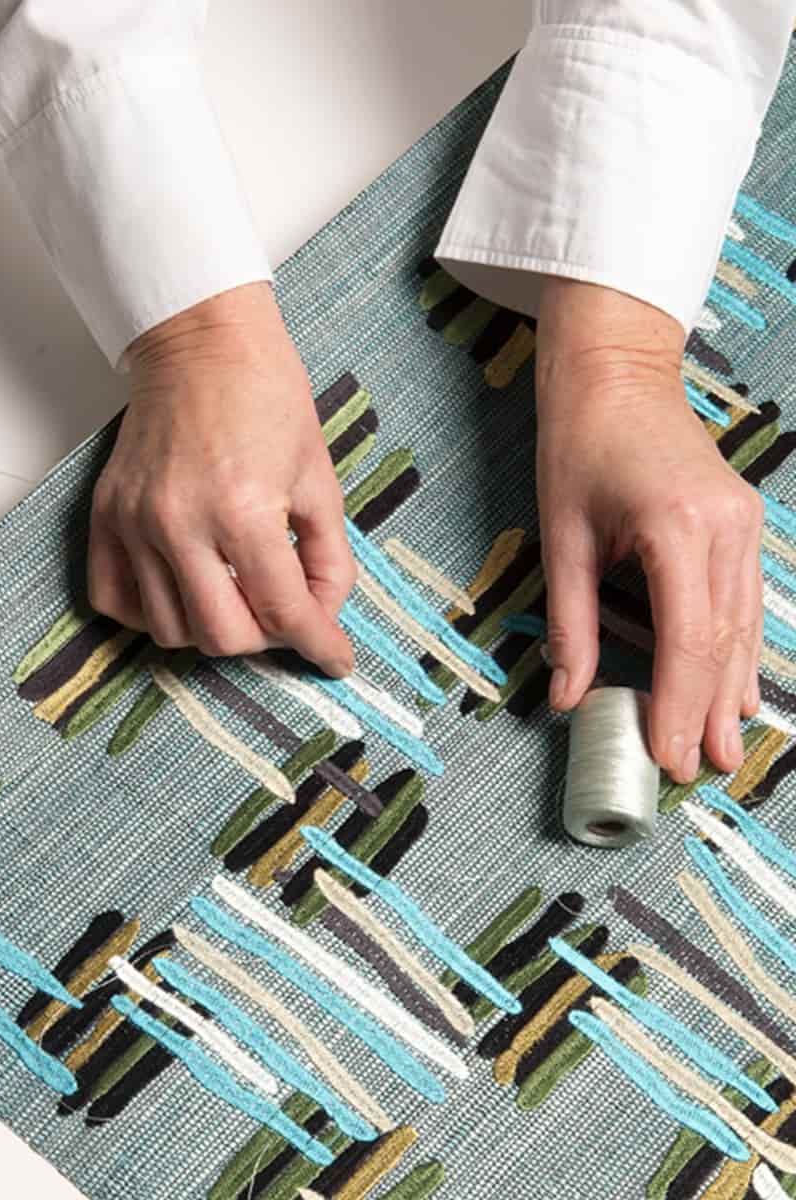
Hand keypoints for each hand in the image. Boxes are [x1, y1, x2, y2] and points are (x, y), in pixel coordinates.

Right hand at [87, 282, 355, 676]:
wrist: (202, 341)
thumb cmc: (266, 395)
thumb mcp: (318, 478)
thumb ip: (329, 557)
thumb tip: (324, 615)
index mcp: (243, 509)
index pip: (282, 612)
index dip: (318, 643)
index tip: (334, 658)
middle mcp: (180, 523)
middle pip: (222, 636)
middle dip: (266, 638)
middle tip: (284, 614)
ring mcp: (135, 522)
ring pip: (170, 630)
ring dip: (212, 628)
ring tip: (237, 597)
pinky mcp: (106, 515)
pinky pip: (113, 601)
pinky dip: (150, 614)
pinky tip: (183, 592)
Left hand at [536, 278, 762, 782]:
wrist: (616, 374)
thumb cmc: (577, 446)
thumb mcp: (561, 537)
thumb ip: (569, 621)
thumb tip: (567, 696)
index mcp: (676, 528)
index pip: (686, 639)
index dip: (678, 704)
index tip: (667, 755)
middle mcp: (725, 528)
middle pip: (724, 640)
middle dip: (709, 709)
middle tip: (699, 769)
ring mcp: (743, 522)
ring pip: (744, 624)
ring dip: (732, 688)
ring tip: (723, 745)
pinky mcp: (741, 520)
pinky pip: (745, 599)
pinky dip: (738, 648)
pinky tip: (738, 688)